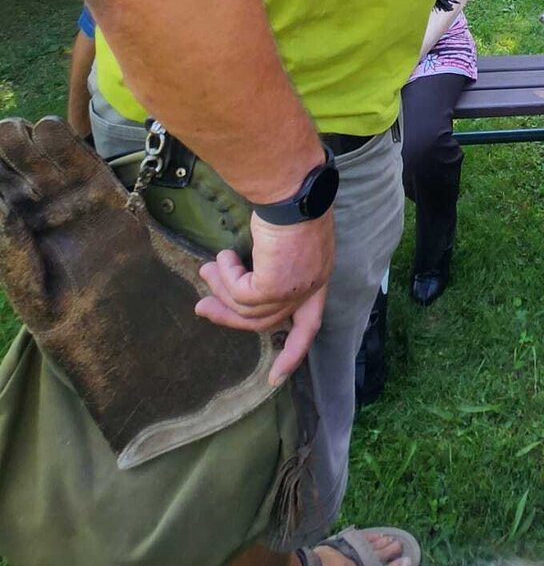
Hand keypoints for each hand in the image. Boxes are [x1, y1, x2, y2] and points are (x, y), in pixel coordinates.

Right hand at [196, 211, 334, 384]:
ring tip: (208, 268)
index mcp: (319, 276)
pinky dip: (227, 277)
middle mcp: (311, 287)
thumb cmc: (289, 199)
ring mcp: (295, 289)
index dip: (293, 352)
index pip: (310, 325)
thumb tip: (234, 278)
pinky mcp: (275, 286)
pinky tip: (224, 257)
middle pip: (267, 321)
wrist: (291, 187)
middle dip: (230, 316)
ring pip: (248, 308)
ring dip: (222, 288)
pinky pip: (241, 294)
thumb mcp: (284, 238)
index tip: (276, 377)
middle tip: (201, 309)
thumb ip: (271, 263)